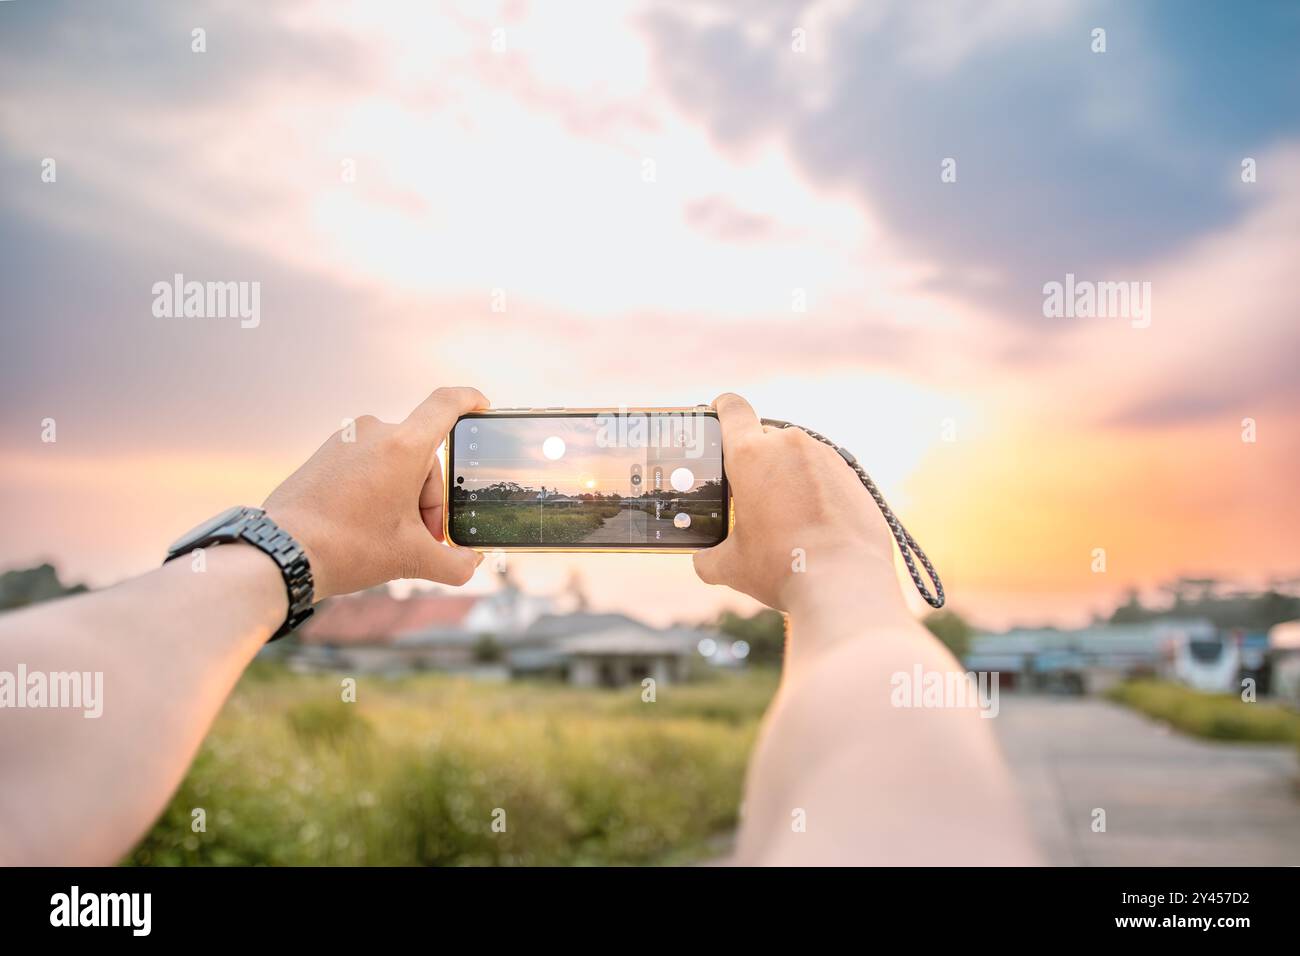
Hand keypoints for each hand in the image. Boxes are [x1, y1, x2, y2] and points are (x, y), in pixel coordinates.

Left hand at [263, 386, 487, 600]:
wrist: (281, 552)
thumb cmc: (347, 548)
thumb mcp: (411, 559)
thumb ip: (455, 562)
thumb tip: (471, 563)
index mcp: (403, 447)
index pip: (447, 404)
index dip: (470, 401)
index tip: (482, 408)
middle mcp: (375, 432)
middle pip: (423, 457)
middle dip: (429, 498)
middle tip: (422, 537)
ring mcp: (346, 440)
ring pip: (395, 463)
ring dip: (403, 496)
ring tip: (390, 537)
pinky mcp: (326, 453)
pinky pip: (368, 465)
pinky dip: (378, 490)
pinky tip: (366, 526)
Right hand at [693, 392, 906, 614]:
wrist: (844, 581)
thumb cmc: (782, 567)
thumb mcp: (732, 566)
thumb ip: (709, 556)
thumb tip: (703, 560)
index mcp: (750, 454)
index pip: (732, 408)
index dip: (722, 408)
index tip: (718, 413)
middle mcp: (788, 444)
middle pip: (764, 437)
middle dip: (755, 459)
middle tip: (749, 492)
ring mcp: (824, 455)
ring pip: (796, 454)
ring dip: (787, 474)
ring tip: (784, 513)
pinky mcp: (851, 473)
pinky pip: (823, 471)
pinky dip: (815, 488)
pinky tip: (812, 520)